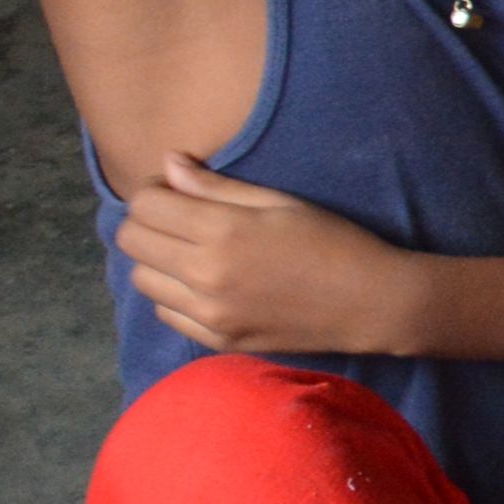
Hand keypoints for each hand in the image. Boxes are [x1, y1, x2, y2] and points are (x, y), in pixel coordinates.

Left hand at [113, 156, 428, 354]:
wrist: (370, 303)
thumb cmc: (332, 241)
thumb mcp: (280, 202)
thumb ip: (217, 186)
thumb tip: (168, 164)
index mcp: (223, 231)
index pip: (145, 205)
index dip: (156, 191)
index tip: (179, 191)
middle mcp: (205, 274)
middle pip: (133, 240)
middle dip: (148, 222)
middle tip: (179, 219)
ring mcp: (208, 312)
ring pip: (141, 279)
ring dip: (156, 260)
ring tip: (191, 253)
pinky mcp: (216, 339)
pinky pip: (165, 312)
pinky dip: (173, 294)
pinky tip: (204, 284)